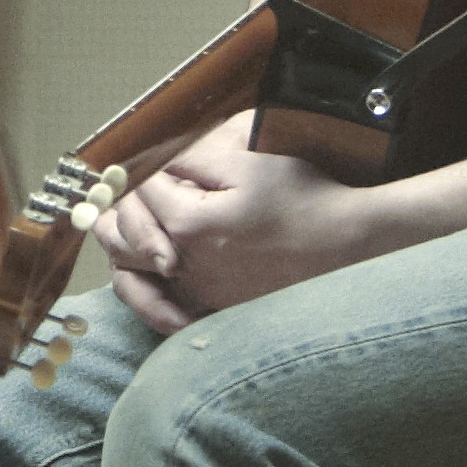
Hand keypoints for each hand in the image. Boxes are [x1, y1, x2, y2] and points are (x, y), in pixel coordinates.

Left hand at [97, 143, 399, 335]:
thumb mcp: (248, 161)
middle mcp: (186, 265)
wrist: (348, 246)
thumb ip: (193, 156)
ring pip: (130, 279)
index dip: (145, 170)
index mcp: (189, 223)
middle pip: (118, 238)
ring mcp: (199, 293)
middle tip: (129, 194)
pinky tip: (154, 274)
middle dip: (119, 210)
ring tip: (129, 232)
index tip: (160, 162)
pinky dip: (148, 295)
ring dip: (123, 250)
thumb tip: (154, 160)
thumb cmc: (305, 199)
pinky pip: (162, 310)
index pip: (139, 191)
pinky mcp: (215, 310)